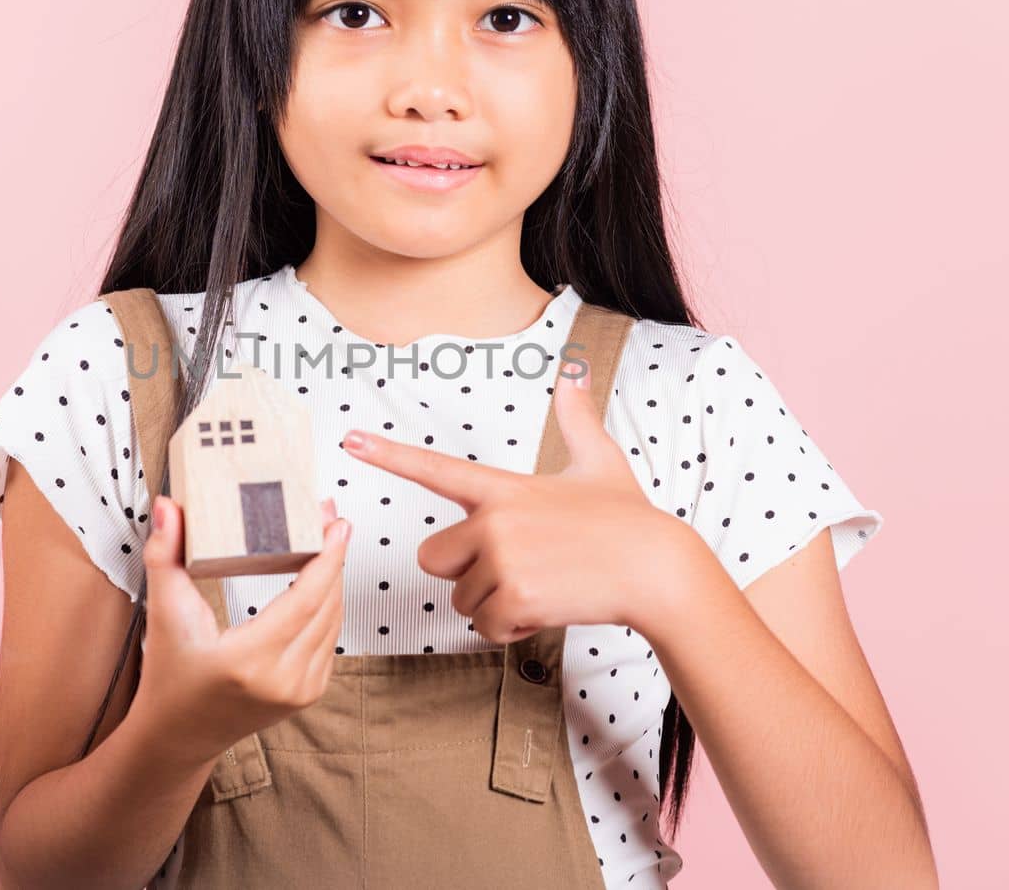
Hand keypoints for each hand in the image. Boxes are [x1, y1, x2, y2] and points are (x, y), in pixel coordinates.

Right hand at [128, 493, 351, 764]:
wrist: (178, 735)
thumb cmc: (170, 678)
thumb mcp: (163, 613)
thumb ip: (164, 555)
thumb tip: (167, 509)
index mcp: (249, 661)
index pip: (306, 600)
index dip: (327, 559)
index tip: (335, 524)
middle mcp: (283, 680)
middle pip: (327, 605)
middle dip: (333, 558)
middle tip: (328, 519)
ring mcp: (301, 690)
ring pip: (334, 621)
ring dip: (334, 579)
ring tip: (326, 541)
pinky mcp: (308, 693)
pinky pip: (330, 639)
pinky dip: (328, 606)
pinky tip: (321, 580)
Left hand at [341, 360, 694, 641]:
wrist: (658, 570)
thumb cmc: (628, 520)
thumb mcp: (599, 462)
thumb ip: (577, 420)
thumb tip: (574, 377)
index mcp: (504, 488)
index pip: (435, 469)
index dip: (388, 454)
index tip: (350, 440)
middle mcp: (493, 519)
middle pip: (432, 558)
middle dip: (465, 573)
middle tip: (517, 569)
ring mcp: (501, 558)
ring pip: (461, 600)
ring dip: (495, 605)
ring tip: (542, 587)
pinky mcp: (513, 597)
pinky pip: (484, 627)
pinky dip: (511, 630)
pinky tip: (545, 610)